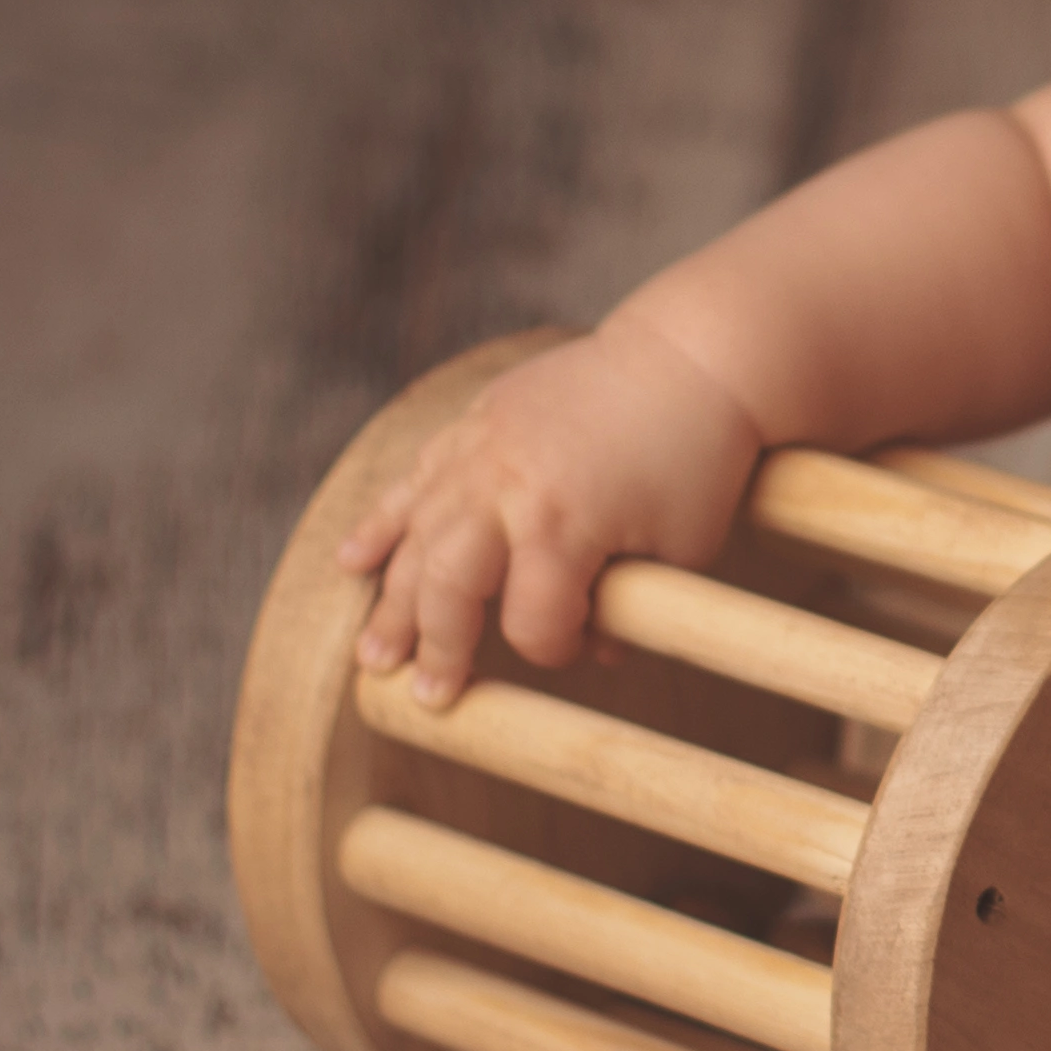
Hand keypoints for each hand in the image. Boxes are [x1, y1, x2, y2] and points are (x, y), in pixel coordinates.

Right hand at [339, 324, 764, 704]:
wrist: (689, 355)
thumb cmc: (698, 456)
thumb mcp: (683, 545)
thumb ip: (632, 604)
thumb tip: (596, 653)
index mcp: (563, 523)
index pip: (533, 622)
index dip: (555, 650)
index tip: (581, 649)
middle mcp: (507, 487)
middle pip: (448, 586)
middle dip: (438, 648)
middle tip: (424, 696)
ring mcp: (483, 450)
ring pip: (416, 536)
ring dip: (391, 600)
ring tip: (373, 655)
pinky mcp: (476, 422)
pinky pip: (414, 478)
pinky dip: (381, 521)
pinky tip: (353, 561)